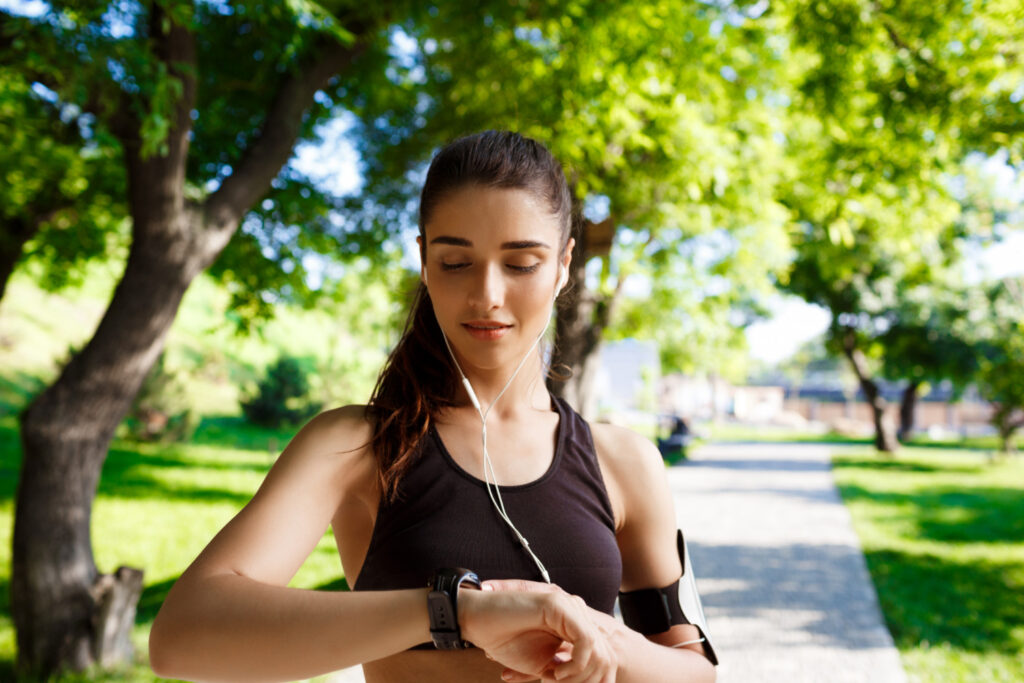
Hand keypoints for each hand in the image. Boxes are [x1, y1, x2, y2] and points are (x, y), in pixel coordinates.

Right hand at [462, 579, 618, 682]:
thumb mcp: (542, 665)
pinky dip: (575, 665)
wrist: (477, 620)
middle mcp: (578, 614)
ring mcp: (571, 608)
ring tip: (554, 679)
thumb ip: (565, 673)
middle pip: (607, 658)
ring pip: (600, 652)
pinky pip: (585, 642)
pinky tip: (555, 671)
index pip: (604, 658)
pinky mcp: (561, 606)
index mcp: (575, 626)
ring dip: (580, 677)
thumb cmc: (505, 641)